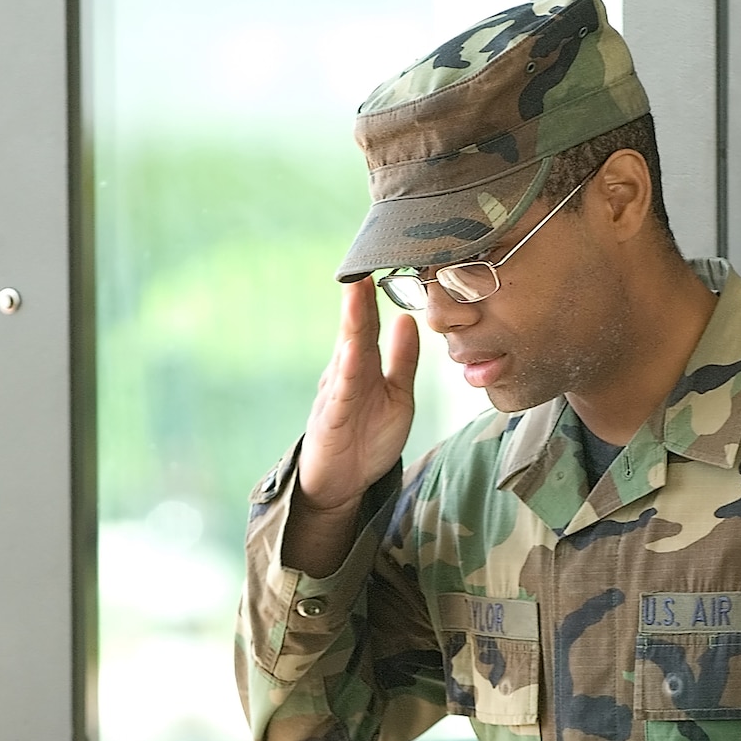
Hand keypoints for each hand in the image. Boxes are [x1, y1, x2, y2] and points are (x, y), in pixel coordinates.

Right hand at [286, 280, 417, 573]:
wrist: (340, 483)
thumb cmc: (366, 438)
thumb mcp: (396, 395)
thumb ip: (402, 360)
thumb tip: (409, 319)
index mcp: (363, 364)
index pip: (371, 322)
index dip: (377, 292)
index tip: (388, 257)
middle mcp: (346, 371)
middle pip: (355, 327)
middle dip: (361, 294)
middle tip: (368, 257)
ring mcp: (336, 391)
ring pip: (347, 350)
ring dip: (352, 320)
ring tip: (358, 288)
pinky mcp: (332, 416)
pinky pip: (342, 389)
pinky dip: (347, 367)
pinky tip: (353, 350)